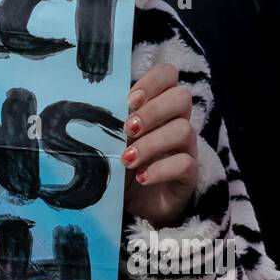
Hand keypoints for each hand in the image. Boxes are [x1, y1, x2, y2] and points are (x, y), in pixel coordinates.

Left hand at [120, 63, 197, 228]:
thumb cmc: (120, 163)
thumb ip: (110, 120)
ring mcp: (186, 148)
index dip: (152, 81)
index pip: (168, 75)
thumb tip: (90, 105)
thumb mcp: (112, 139)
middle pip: (181, 98)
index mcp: (158, 105)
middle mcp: (176, 121)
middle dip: (152, 111)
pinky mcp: (189, 175)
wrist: (131, 204)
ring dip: (152, 143)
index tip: (130, 100)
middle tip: (127, 129)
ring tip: (127, 159)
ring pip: (184, 130)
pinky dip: (161, 169)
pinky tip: (142, 178)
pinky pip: (186, 163)